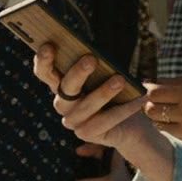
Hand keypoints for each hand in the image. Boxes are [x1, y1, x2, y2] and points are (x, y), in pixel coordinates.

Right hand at [32, 44, 156, 161]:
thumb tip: (96, 54)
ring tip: (120, 80)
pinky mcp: (86, 134)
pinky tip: (138, 99)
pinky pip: (105, 121)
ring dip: (103, 93)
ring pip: (86, 106)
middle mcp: (63, 103)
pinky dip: (123, 109)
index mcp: (61, 84)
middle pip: (65, 88)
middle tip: (91, 59)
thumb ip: (96, 65)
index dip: (43, 61)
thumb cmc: (115, 89)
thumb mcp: (106, 74)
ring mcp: (73, 121)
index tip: (49, 46)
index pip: (45, 72)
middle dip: (77, 73)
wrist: (130, 122)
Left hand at [142, 76, 181, 153]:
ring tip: (171, 121)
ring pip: (160, 129)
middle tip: (159, 109)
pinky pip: (175, 142)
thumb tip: (148, 84)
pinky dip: (174, 137)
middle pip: (151, 111)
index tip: (152, 95)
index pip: (152, 93)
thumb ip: (176, 83)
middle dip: (151, 109)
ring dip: (161, 124)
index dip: (149, 94)